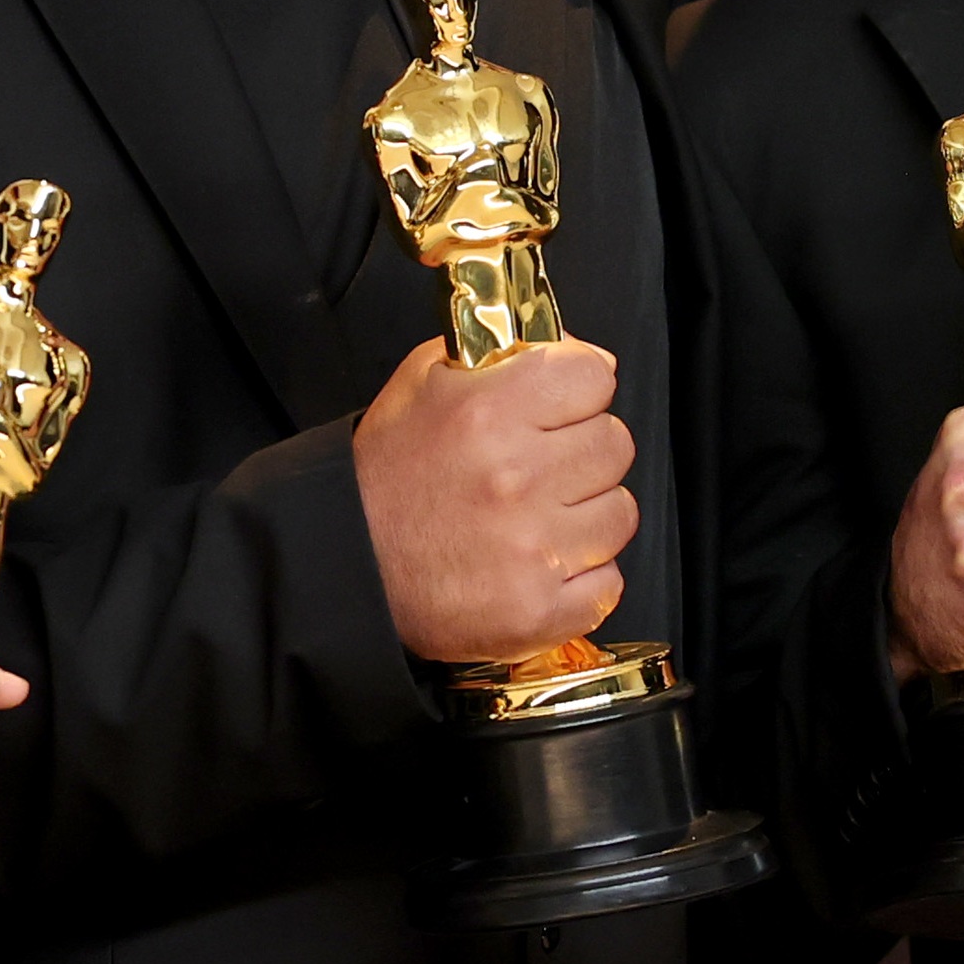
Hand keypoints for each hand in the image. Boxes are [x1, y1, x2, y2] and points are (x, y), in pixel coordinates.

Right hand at [354, 334, 635, 663]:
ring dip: (586, 515)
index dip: (578, 389)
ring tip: (536, 519)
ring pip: (619, 512)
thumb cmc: (386, 475)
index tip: (559, 406)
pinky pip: (609, 582)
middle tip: (541, 467)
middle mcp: (516, 477)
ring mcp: (533, 549)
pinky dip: (581, 578)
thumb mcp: (426, 381)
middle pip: (615, 443)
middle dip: (582, 451)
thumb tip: (582, 352)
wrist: (345, 565)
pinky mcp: (539, 610)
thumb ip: (504, 352)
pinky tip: (540, 566)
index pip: (596, 376)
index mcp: (488, 411)